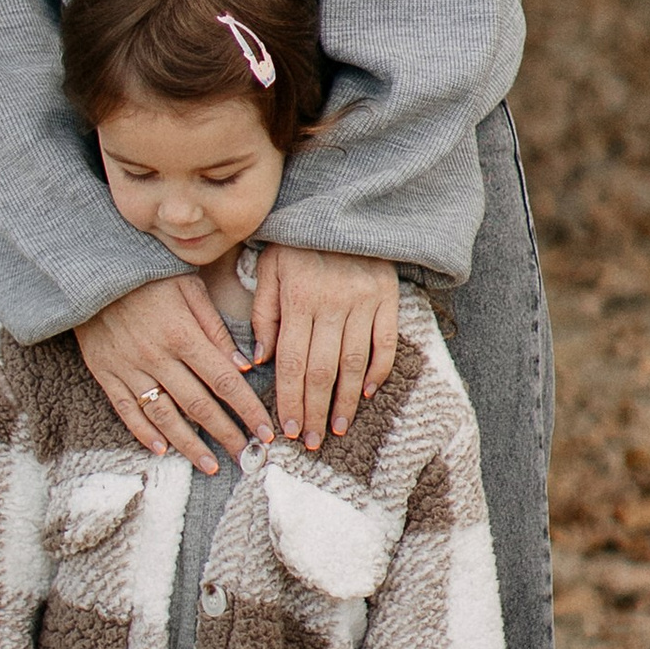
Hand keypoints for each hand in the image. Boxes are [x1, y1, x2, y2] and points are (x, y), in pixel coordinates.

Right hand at [77, 275, 274, 472]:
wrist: (92, 271)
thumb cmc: (148, 275)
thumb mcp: (189, 288)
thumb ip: (215, 329)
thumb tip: (243, 367)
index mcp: (182, 335)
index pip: (223, 381)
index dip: (247, 409)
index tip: (265, 431)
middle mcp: (157, 357)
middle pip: (198, 405)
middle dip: (226, 434)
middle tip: (247, 456)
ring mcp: (129, 368)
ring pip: (164, 415)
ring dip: (190, 444)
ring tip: (210, 465)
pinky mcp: (106, 373)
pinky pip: (126, 410)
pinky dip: (144, 433)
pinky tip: (162, 450)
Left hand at [252, 245, 399, 451]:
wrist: (345, 206)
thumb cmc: (298, 240)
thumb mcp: (269, 266)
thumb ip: (263, 312)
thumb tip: (260, 360)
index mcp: (299, 297)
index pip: (292, 361)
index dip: (289, 400)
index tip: (285, 429)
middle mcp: (332, 303)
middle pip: (322, 370)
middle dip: (314, 411)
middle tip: (309, 442)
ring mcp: (364, 302)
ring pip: (354, 364)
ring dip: (345, 402)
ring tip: (335, 429)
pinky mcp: (388, 298)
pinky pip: (386, 343)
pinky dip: (378, 371)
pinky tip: (366, 394)